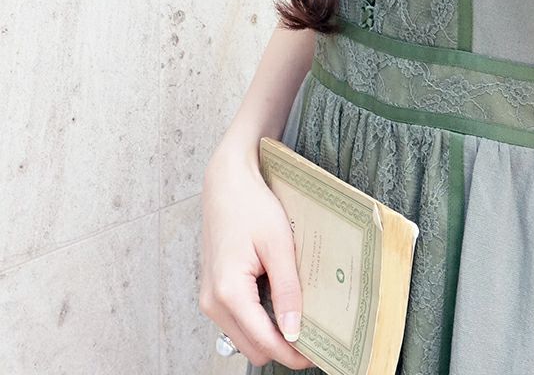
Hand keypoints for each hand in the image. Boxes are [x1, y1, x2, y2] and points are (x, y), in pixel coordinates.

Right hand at [198, 147, 313, 369]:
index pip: (264, 342)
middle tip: (315, 337)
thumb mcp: (278, 244)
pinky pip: (238, 320)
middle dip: (283, 348)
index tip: (318, 355)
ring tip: (302, 319)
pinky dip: (259, 321)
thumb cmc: (251, 206)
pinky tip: (280, 304)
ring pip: (244, 337)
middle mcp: (213, 302)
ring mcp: (210, 299)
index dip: (292, 354)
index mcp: (228, 292)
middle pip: (253, 347)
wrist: (225, 183)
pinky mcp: (214, 291)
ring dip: (270, 335)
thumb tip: (294, 330)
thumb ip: (287, 290)